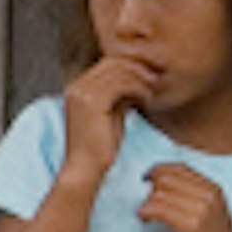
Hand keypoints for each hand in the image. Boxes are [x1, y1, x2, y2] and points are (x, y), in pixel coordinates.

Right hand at [59, 52, 159, 184]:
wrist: (86, 168)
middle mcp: (76, 87)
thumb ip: (119, 97)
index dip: (129, 66)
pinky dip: (138, 88)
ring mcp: (82, 93)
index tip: (148, 75)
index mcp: (77, 88)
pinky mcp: (92, 102)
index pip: (106, 64)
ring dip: (140, 78)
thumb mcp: (112, 115)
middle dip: (136, 68)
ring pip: (118, 72)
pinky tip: (148, 97)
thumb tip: (135, 83)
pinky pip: (121, 84)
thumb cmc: (101, 147)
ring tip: (152, 90)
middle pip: (111, 63)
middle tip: (155, 79)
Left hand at [138, 163, 231, 231]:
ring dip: (145, 203)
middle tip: (147, 203)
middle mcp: (209, 196)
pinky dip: (145, 212)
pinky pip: (157, 209)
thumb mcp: (210, 211)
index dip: (157, 170)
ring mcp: (201, 210)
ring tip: (146, 214)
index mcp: (213, 189)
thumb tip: (157, 182)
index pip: (179, 168)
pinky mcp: (190, 226)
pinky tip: (145, 220)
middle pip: (166, 178)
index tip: (146, 181)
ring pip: (159, 193)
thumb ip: (192, 194)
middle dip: (150, 188)